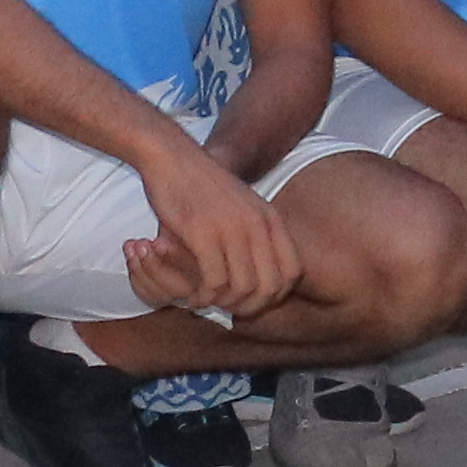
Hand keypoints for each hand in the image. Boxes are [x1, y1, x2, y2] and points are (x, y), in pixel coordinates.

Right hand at [123, 149, 304, 325]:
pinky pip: (214, 281)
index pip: (292, 273)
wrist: (173, 159)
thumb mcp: (243, 208)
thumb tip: (261, 278)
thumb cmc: (203, 189)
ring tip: (208, 299)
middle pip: (270, 287)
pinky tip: (192, 292)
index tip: (252, 300)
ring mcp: (232, 228)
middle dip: (249, 306)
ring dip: (223, 303)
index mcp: (270, 219)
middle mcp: (258, 225)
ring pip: (242, 288)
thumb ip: (255, 237)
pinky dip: (204, 295)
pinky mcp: (203, 233)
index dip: (275, 296)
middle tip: (227, 308)